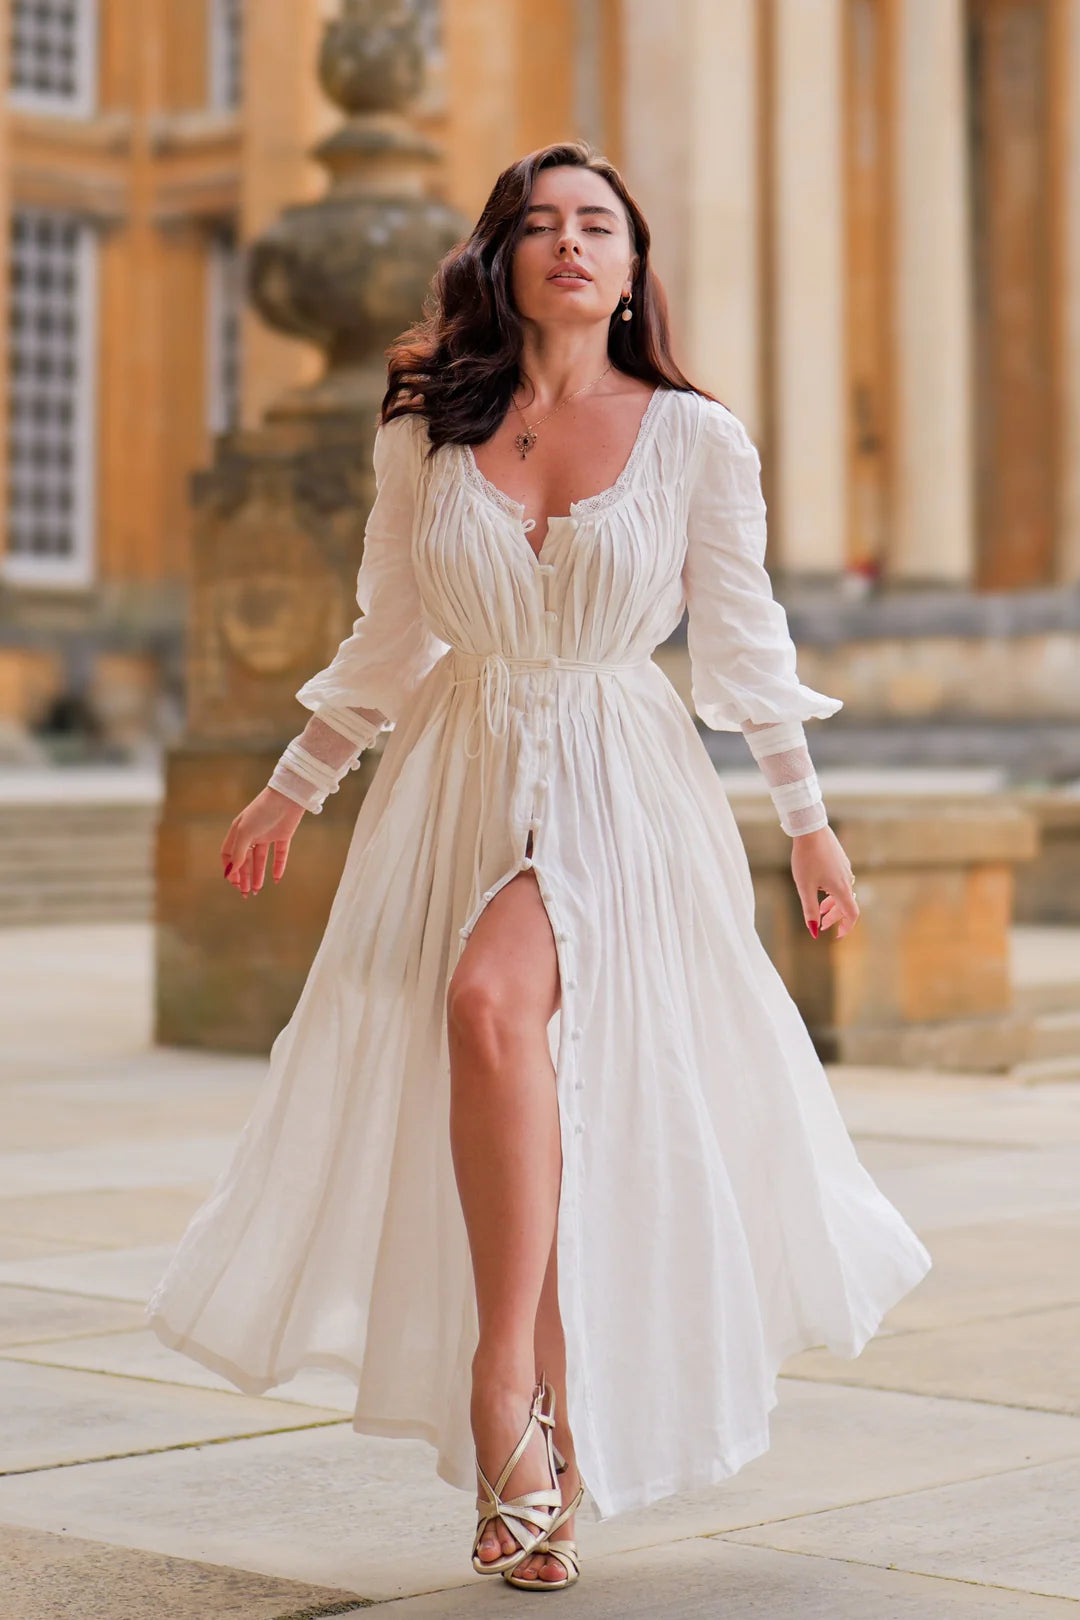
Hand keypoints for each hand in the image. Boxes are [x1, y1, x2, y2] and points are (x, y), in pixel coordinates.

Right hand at [221, 786, 305, 897]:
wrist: (288, 797)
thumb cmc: (262, 811)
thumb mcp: (245, 832)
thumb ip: (239, 852)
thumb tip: (231, 872)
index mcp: (238, 831)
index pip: (228, 854)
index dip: (230, 869)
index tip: (234, 882)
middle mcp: (251, 834)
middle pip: (245, 860)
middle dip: (244, 876)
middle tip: (246, 893)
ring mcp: (267, 835)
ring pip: (260, 859)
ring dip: (259, 874)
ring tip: (258, 890)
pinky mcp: (283, 835)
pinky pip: (279, 854)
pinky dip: (278, 867)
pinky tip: (276, 879)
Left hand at [790, 824, 858, 939]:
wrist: (811, 829)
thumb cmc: (806, 858)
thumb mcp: (805, 887)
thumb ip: (810, 910)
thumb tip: (813, 931)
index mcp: (841, 888)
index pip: (852, 914)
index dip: (846, 927)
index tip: (837, 935)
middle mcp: (847, 878)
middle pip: (846, 904)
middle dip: (834, 917)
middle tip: (821, 925)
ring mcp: (845, 868)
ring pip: (843, 892)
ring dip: (832, 904)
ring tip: (820, 908)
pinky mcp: (840, 859)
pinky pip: (840, 880)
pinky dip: (832, 890)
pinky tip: (820, 886)